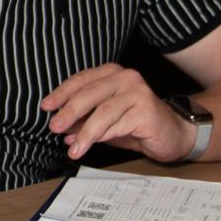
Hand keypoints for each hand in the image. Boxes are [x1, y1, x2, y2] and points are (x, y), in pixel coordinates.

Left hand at [40, 64, 194, 163]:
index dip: (61, 93)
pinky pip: (118, 125)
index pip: (81, 80)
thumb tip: (60, 129)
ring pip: (103, 112)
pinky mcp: (147, 110)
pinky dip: (102, 136)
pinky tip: (91, 145)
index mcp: (111, 73)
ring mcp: (138, 92)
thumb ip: (84, 121)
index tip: (46, 107)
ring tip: (73, 148)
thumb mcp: (104, 121)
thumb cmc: (135, 124)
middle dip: (68, 112)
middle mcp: (125, 78)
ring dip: (84, 131)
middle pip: (89, 94)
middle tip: (53, 127)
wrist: (174, 135)